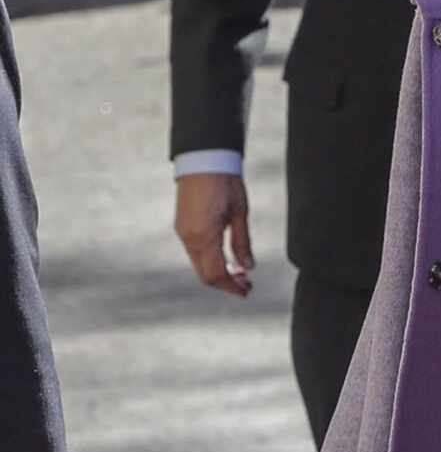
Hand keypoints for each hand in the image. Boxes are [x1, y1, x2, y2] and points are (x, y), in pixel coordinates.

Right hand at [175, 174, 253, 296]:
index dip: (231, 287)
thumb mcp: (240, 213)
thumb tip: (247, 267)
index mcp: (204, 236)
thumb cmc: (226, 183)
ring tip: (240, 272)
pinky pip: (195, 252)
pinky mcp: (182, 226)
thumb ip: (242, 243)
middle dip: (225, 283)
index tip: (246, 291)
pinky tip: (225, 258)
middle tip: (246, 285)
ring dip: (218, 272)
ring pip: (199, 264)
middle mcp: (189, 238)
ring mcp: (183, 232)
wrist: (204, 160)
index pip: (215, 274)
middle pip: (204, 274)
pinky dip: (210, 260)